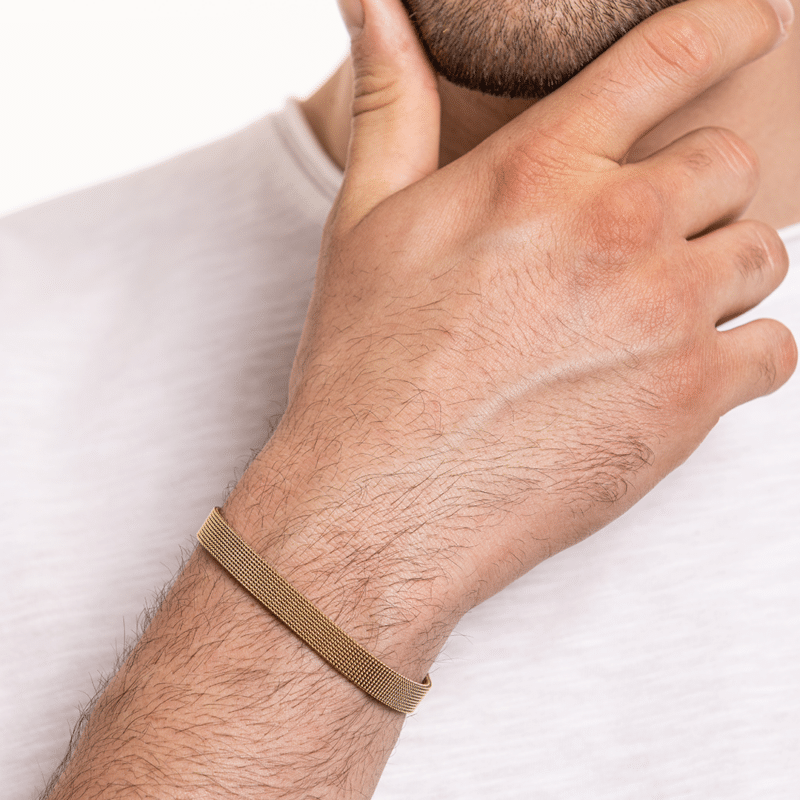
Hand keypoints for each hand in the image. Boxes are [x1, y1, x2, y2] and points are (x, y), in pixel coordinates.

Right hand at [229, 0, 795, 670]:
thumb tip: (372, 4)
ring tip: (643, 315)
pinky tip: (671, 371)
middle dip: (694, 192)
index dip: (729, 22)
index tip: (756, 22)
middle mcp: (616, 228)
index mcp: (539, 171)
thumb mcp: (365, 220)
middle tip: (637, 240)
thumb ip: (393, 102)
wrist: (383, 500)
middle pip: (729, 165)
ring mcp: (664, 316)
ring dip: (714, 274)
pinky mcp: (691, 401)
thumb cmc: (366, 363)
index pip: (672, 54)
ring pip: (757, 256)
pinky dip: (738, 355)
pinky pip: (773, 349)